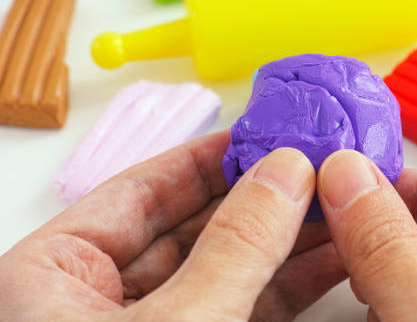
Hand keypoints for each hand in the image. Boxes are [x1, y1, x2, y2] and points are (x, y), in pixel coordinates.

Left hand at [0, 131, 345, 320]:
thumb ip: (235, 246)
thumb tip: (285, 171)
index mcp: (54, 275)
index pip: (142, 191)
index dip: (208, 157)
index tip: (266, 134)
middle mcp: (99, 300)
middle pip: (193, 223)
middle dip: (261, 195)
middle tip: (317, 165)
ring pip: (227, 265)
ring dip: (286, 236)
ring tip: (339, 203)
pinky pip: (247, 305)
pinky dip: (291, 283)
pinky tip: (333, 256)